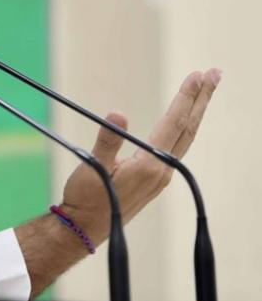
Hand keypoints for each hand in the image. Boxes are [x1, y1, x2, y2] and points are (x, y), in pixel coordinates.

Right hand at [60, 68, 221, 244]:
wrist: (85, 227)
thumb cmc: (87, 197)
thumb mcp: (93, 166)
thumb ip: (108, 140)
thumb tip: (118, 113)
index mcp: (150, 165)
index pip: (174, 123)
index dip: (186, 97)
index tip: (197, 75)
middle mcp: (162, 170)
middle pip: (189, 128)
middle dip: (202, 99)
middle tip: (214, 73)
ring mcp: (161, 176)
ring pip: (185, 137)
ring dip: (197, 111)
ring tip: (204, 90)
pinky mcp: (155, 179)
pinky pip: (177, 146)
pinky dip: (185, 126)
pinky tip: (184, 121)